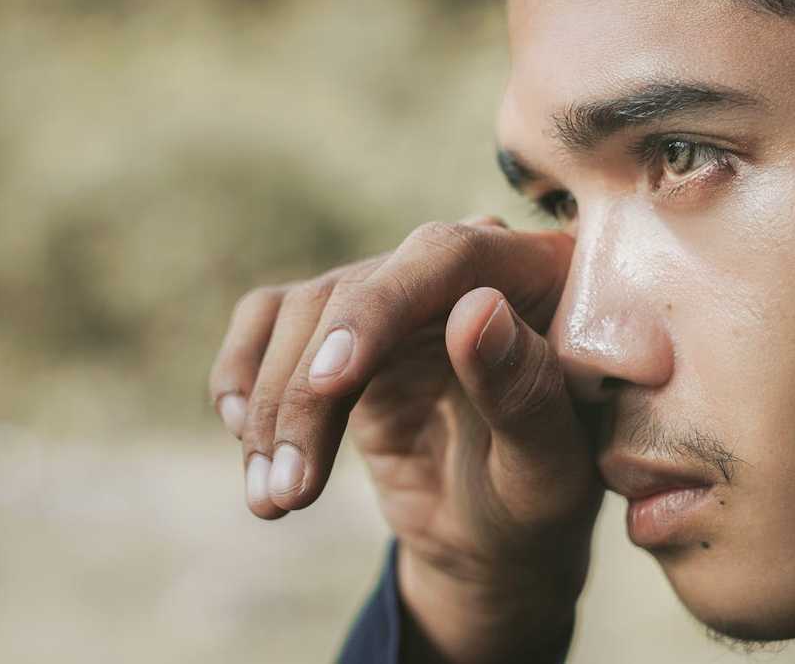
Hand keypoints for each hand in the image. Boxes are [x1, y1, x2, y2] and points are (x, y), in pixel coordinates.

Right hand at [208, 216, 602, 661]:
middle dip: (309, 391)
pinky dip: (244, 378)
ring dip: (274, 405)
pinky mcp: (342, 333)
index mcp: (538, 278)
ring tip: (273, 498)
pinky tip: (248, 440)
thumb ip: (523, 390)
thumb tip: (475, 307)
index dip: (381, 310)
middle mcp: (461, 269)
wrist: (494, 536)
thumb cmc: (539, 500)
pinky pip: (271, 323)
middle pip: (360, 289)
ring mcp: (395, 295)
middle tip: (289, 488)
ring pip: (304, 312)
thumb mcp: (550, 466)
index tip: (330, 381)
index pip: (447, 257)